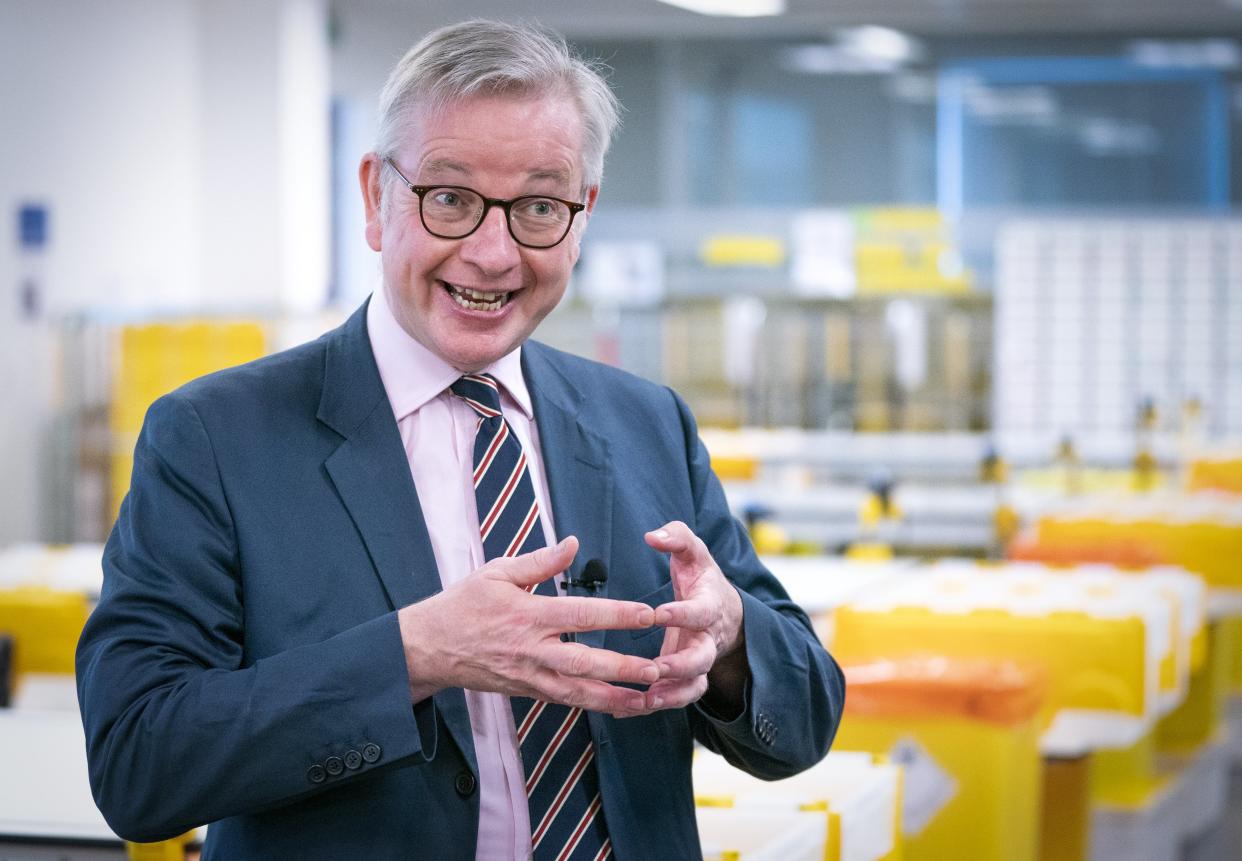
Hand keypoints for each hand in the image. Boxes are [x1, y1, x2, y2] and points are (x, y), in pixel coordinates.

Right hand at [398, 536, 660, 716]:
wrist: (429, 648)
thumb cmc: (463, 605)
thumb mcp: (496, 572)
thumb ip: (540, 561)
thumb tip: (573, 543)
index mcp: (528, 615)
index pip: (581, 615)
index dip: (617, 615)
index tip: (648, 614)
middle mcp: (533, 650)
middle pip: (586, 662)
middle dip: (624, 667)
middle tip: (659, 667)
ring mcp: (531, 676)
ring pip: (580, 692)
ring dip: (617, 697)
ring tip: (651, 698)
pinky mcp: (528, 691)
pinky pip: (567, 701)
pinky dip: (596, 705)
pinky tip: (622, 706)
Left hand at [644, 522, 746, 713]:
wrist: (724, 612)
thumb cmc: (702, 578)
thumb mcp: (695, 552)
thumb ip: (676, 537)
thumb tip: (653, 535)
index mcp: (709, 606)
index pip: (700, 612)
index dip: (683, 614)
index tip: (660, 613)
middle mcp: (707, 639)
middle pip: (702, 659)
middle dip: (680, 667)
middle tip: (655, 669)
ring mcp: (698, 662)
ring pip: (692, 687)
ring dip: (671, 696)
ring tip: (645, 700)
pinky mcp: (685, 678)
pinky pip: (674, 698)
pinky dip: (651, 706)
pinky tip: (621, 709)